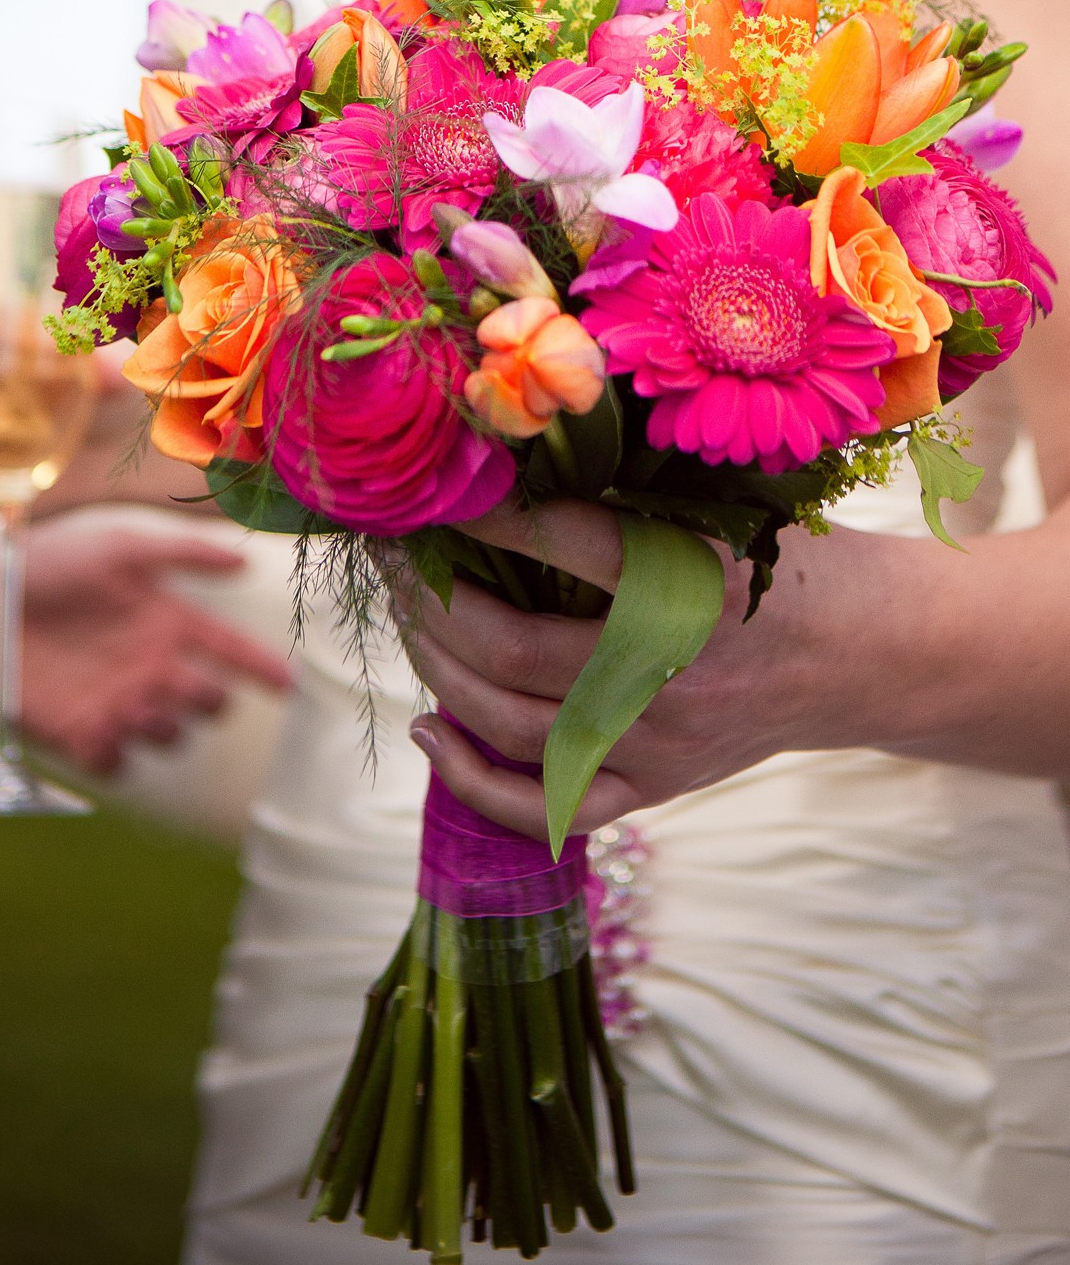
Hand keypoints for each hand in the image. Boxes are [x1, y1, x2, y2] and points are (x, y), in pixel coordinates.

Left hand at [0, 521, 293, 772]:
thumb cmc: (49, 566)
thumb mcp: (118, 547)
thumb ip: (183, 553)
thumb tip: (245, 559)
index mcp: (168, 623)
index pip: (231, 652)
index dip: (262, 668)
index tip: (289, 684)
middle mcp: (152, 666)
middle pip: (208, 703)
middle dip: (204, 701)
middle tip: (173, 684)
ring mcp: (120, 702)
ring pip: (170, 736)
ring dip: (160, 726)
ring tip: (128, 704)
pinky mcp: (82, 733)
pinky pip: (118, 764)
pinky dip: (116, 755)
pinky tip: (99, 731)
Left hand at [396, 495, 895, 840]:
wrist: (866, 653)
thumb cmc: (785, 559)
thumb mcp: (731, 505)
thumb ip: (635, 495)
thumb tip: (509, 460)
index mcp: (707, 582)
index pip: (574, 542)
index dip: (493, 514)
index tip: (445, 491)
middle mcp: (680, 672)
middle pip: (515, 648)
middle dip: (434, 598)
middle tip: (397, 558)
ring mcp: (665, 742)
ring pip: (512, 721)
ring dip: (438, 667)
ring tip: (408, 617)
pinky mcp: (659, 785)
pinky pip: (547, 804)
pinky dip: (473, 776)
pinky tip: (427, 728)